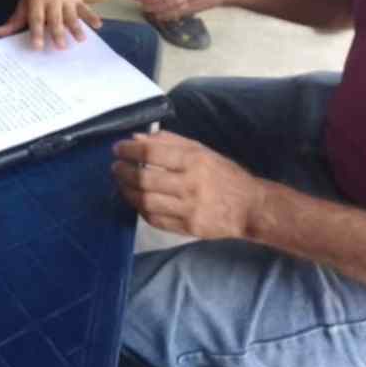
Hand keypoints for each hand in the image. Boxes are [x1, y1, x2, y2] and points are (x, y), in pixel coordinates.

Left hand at [0, 0, 102, 49]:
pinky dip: (92, 16)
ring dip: (76, 26)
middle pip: (55, 17)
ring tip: (81, 40)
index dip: (36, 32)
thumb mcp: (25, 3)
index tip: (37, 47)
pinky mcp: (79, 0)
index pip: (36, 18)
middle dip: (58, 32)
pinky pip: (86, 8)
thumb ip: (13, 21)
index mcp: (37, 0)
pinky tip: (98, 25)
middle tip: (60, 47)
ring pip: (71, 14)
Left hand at [112, 131, 263, 239]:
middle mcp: (190, 184)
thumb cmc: (224, 174)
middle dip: (123, 172)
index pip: (152, 152)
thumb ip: (169, 142)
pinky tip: (136, 201)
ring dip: (127, 192)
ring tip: (121, 183)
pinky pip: (155, 219)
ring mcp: (188, 208)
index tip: (117, 149)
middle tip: (115, 167)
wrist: (250, 207)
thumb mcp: (201, 150)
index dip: (129, 150)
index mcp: (194, 160)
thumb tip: (136, 138)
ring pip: (146, 201)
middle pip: (144, 179)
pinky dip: (141, 209)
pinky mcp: (187, 228)